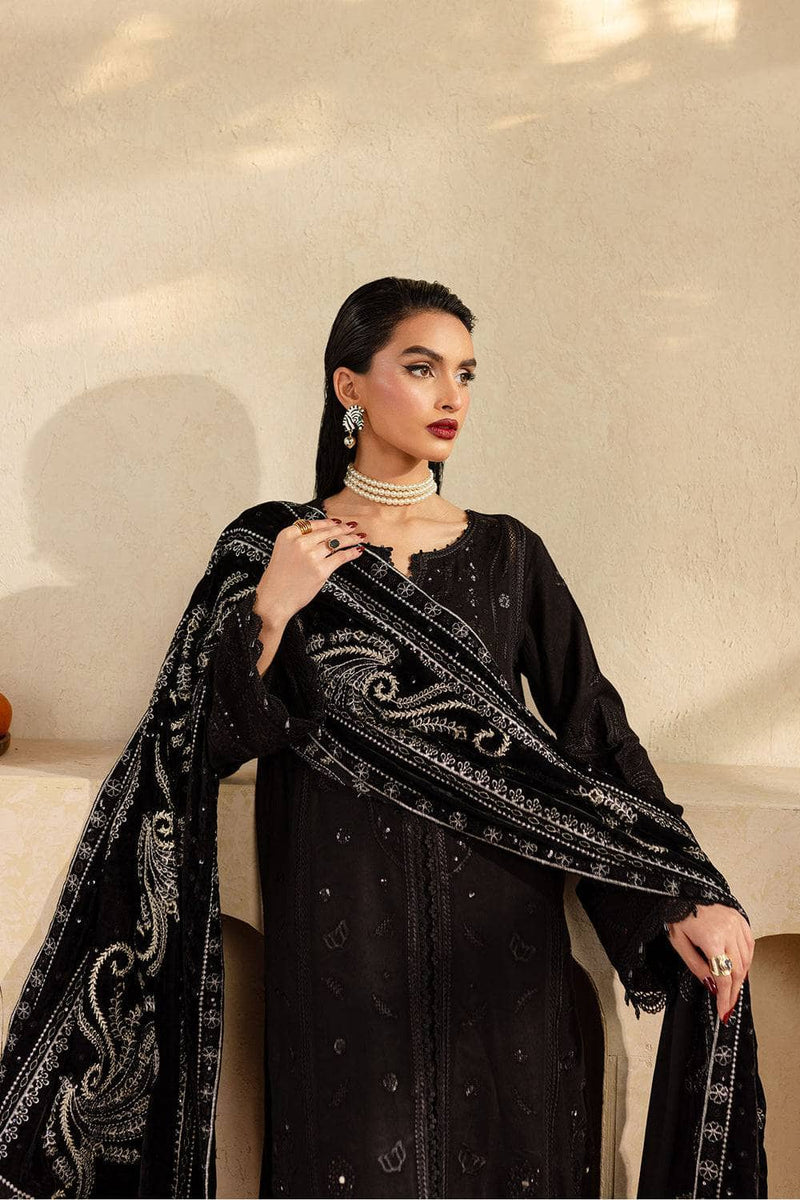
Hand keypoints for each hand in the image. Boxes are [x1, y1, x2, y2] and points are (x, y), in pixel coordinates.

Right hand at [253, 516, 367, 625]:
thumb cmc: (277, 579)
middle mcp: (300, 542)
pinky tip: (357, 550)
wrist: (274, 599)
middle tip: (352, 527)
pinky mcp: (321, 570)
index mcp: (288, 535)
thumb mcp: (283, 551)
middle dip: (343, 528)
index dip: (329, 522)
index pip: (314, 524)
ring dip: (351, 539)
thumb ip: (297, 541)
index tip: (337, 521)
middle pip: (327, 531)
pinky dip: (352, 553)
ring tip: (359, 537)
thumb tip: (320, 534)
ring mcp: (311, 556)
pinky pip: (341, 557)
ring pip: (337, 542)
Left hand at [666, 903, 754, 1022]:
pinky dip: (747, 959)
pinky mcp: (740, 918)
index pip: (723, 976)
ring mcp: (736, 924)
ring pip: (746, 959)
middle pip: (737, 971)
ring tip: (732, 990)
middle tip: (728, 1005)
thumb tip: (711, 986)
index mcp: (711, 938)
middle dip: (733, 992)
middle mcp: (728, 931)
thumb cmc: (677, 913)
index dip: (724, 996)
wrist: (682, 889)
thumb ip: (695, 966)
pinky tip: (740, 968)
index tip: (722, 1010)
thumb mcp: (679, 943)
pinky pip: (749, 944)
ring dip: (740, 977)